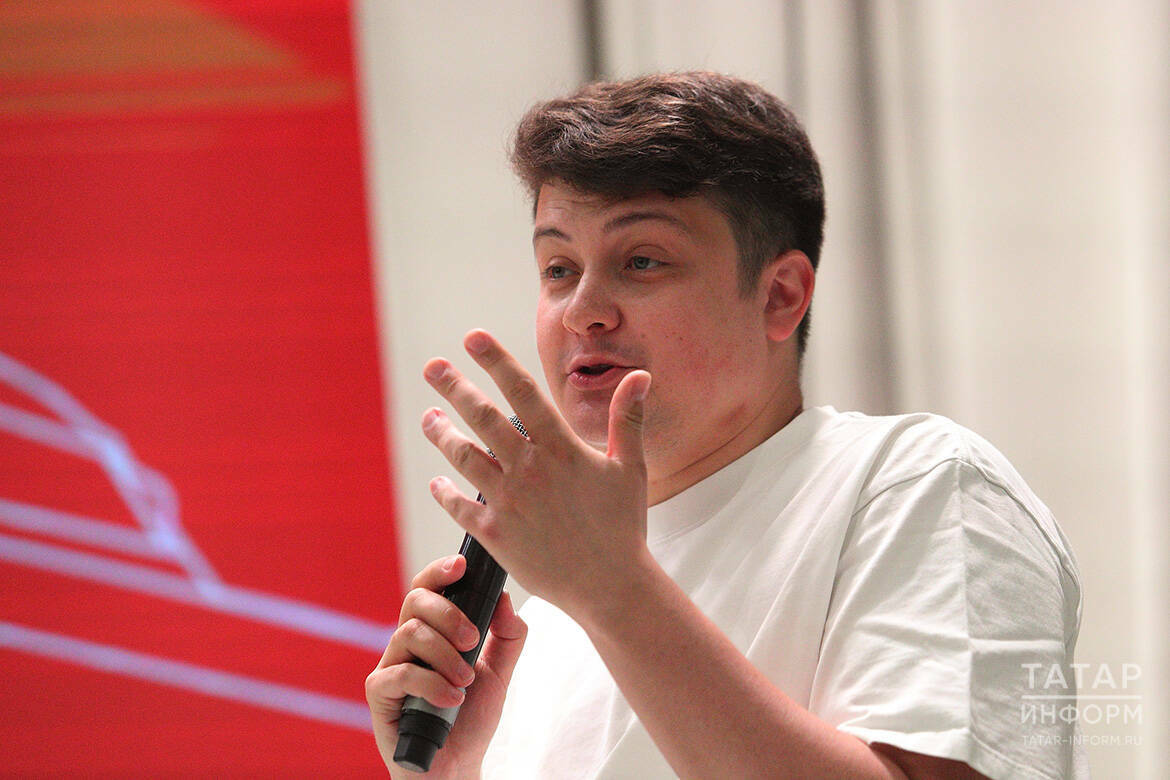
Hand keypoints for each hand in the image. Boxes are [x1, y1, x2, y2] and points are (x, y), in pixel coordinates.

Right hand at [366, 555, 526, 777]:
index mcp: (432, 630)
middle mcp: (407, 642)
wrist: (456, 766)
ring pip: (409, 632)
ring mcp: (390, 665)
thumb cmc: (470, 717)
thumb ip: (507, 636)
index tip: (463, 566)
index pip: (428, 587)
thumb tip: (505, 598)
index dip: (440, 571)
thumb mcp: (500, 673)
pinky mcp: (379, 693)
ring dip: (445, 654)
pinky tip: (451, 699)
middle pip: (415, 600)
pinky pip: (400, 673)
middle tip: (473, 641)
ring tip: (465, 680)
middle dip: (450, 614)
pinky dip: (431, 683)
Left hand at [421, 329, 652, 619]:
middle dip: (455, 387)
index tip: (472, 338)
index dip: (495, 360)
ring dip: (442, 433)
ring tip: (428, 417)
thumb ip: (628, 419)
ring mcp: (509, 502)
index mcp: (561, 448)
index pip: (522, 392)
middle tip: (433, 367)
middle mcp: (530, 469)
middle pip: (483, 417)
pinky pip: (460, 506)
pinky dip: (445, 491)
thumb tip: (640, 376)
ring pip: (464, 456)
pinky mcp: (496, 535)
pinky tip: (437, 481)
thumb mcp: (630, 468)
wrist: (611, 586)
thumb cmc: (623, 526)